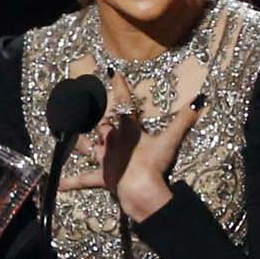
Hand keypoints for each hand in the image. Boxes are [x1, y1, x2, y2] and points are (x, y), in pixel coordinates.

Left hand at [57, 76, 203, 221]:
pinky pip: (84, 179)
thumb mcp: (170, 140)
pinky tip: (58, 184)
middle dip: (93, 112)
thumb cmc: (154, 162)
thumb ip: (184, 120)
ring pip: (86, 146)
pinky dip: (71, 182)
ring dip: (77, 140)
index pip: (123, 103)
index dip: (119, 87)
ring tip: (65, 134)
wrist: (141, 187)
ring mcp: (104, 158)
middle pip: (101, 123)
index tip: (111, 71)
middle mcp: (112, 141)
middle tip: (82, 98)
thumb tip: (201, 100)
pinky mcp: (101, 176)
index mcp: (128, 130)